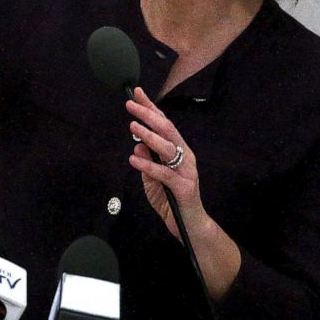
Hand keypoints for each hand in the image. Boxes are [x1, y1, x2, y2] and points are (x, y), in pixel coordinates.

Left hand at [126, 87, 202, 239]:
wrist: (189, 226)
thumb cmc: (171, 201)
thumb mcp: (153, 180)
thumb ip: (147, 163)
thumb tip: (137, 146)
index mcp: (179, 151)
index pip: (164, 124)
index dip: (151, 108)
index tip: (137, 93)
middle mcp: (185, 157)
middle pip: (167, 130)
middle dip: (148, 115)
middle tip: (130, 105)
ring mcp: (187, 171)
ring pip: (168, 148)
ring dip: (149, 136)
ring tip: (133, 127)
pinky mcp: (184, 187)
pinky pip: (164, 173)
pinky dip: (148, 165)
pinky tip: (134, 159)